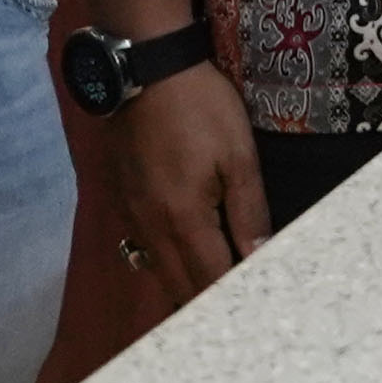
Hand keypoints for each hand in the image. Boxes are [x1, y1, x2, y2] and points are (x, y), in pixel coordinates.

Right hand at [104, 61, 274, 303]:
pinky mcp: (124, 201)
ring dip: (185, 286)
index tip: (253, 310)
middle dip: (206, 303)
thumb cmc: (201, 109)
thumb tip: (257, 258)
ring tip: (216, 294)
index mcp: (182, 220)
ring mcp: (132, 216)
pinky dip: (168, 263)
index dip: (230, 300)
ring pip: (159, 270)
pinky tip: (188, 260)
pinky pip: (146, 248)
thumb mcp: (239, 156)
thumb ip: (248, 211)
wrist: (147, 72)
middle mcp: (150, 228)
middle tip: (237, 310)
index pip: (208, 280)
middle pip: (178, 285)